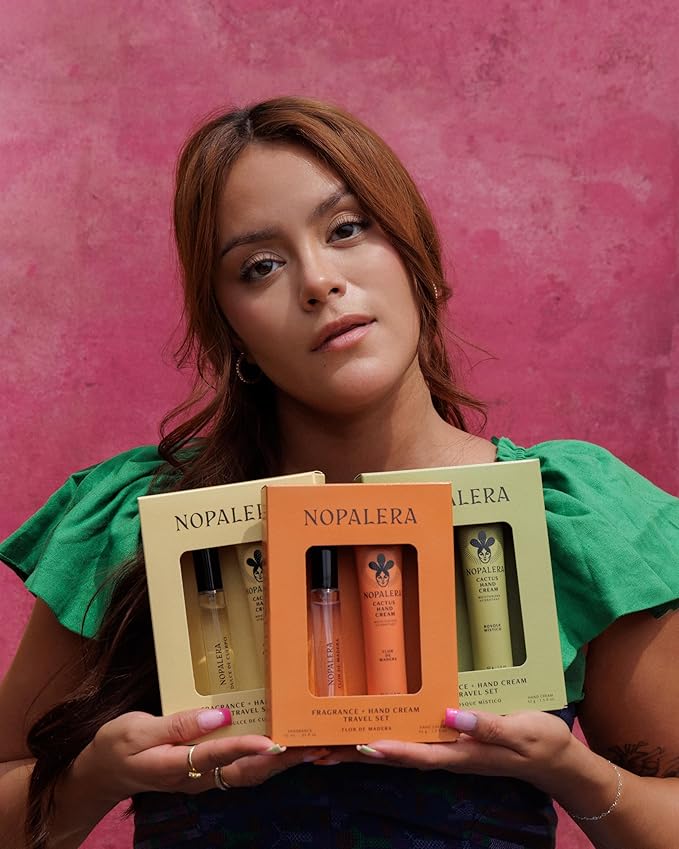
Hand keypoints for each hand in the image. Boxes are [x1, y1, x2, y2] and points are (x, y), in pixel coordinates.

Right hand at [75, 707, 329, 802]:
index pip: (215, 756)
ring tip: (312, 747)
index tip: (272, 741)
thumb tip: (220, 714)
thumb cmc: (117, 746)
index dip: (245, 748)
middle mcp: (196, 777)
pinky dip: (268, 760)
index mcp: (175, 765)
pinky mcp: (207, 771)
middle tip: (314, 746)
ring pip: (249, 774)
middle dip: (281, 761)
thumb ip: (178, 723)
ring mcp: (204, 778)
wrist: (103, 773)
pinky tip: (285, 746)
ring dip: (281, 763)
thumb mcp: (136, 730)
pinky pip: (242, 768)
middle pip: (245, 773)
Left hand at [322, 709, 574, 789]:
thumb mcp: (519, 731)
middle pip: (397, 755)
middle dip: (360, 753)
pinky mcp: (453, 741)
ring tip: (332, 743)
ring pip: (401, 749)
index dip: (386, 749)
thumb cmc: (540, 742)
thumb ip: (485, 725)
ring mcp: (449, 749)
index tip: (357, 744)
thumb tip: (448, 715)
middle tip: (322, 749)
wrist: (557, 759)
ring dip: (367, 747)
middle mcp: (448, 754)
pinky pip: (415, 741)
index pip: (416, 754)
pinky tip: (376, 729)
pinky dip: (390, 737)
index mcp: (461, 754)